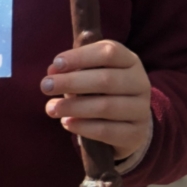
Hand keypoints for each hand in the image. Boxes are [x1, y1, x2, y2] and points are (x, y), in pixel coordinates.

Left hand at [41, 40, 150, 159]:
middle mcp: (140, 83)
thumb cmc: (102, 92)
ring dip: (73, 107)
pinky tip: (66, 123)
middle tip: (45, 86)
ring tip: (51, 108)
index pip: (109, 52)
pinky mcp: (135, 134)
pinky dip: (83, 127)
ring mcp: (140, 110)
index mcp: (130, 61)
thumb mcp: (91, 75)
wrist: (127, 125)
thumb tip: (53, 70)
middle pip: (106, 80)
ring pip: (105, 107)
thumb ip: (74, 69)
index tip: (56, 64)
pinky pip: (106, 131)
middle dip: (71, 82)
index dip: (80, 57)